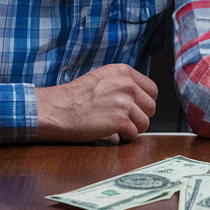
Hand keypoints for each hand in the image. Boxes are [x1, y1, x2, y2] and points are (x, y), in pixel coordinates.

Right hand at [35, 64, 157, 143]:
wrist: (57, 109)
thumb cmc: (75, 98)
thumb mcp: (102, 79)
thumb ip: (122, 85)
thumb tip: (141, 103)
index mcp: (123, 71)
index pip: (152, 90)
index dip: (143, 103)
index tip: (133, 109)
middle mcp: (126, 83)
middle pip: (151, 107)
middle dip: (139, 117)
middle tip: (122, 120)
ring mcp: (124, 101)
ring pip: (145, 122)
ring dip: (132, 128)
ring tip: (115, 127)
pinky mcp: (120, 119)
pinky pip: (134, 134)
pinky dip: (123, 137)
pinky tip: (110, 132)